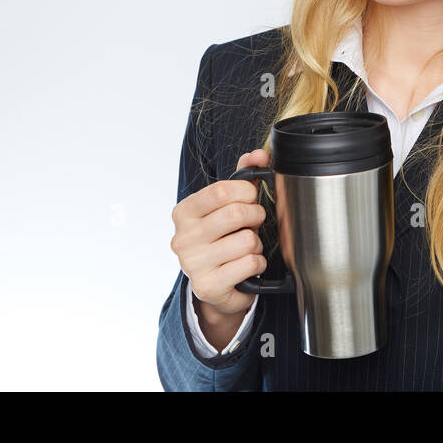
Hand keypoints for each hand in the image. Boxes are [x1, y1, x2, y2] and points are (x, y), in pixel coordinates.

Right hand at [169, 149, 270, 322]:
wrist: (216, 285)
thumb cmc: (223, 237)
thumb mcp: (227, 205)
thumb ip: (242, 175)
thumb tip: (260, 155)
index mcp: (183, 212)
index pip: (221, 190)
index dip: (246, 191)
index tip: (251, 197)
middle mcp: (182, 238)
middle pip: (235, 214)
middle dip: (256, 216)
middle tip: (254, 223)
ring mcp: (192, 264)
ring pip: (247, 240)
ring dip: (257, 243)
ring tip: (247, 247)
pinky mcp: (208, 287)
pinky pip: (250, 264)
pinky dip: (258, 263)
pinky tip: (248, 265)